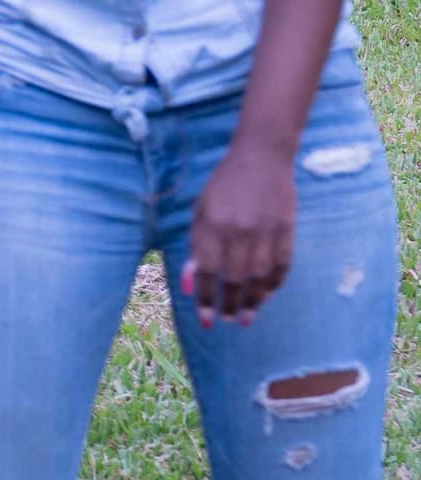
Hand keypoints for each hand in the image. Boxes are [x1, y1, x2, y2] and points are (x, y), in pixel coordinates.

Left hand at [183, 142, 298, 323]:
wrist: (260, 158)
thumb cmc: (223, 185)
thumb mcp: (201, 210)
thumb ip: (198, 244)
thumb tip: (193, 280)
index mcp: (213, 225)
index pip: (209, 271)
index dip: (207, 298)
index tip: (206, 319)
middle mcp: (239, 231)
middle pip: (235, 278)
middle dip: (231, 304)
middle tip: (229, 321)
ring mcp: (266, 231)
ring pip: (260, 276)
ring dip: (253, 300)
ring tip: (247, 317)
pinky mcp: (287, 230)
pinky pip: (282, 265)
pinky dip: (274, 284)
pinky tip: (266, 295)